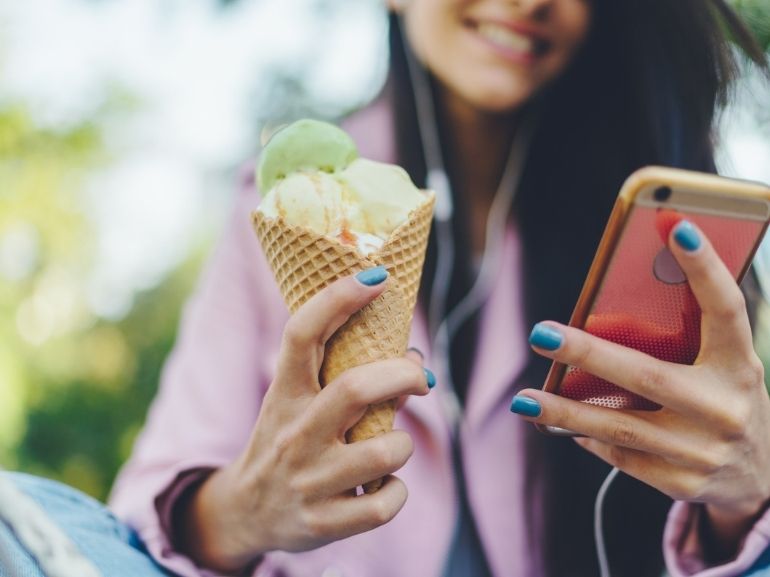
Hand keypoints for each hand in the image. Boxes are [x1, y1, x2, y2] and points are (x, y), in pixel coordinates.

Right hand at [179, 270, 431, 571]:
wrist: (246, 513)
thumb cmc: (287, 443)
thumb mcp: (296, 404)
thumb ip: (344, 377)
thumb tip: (415, 361)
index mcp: (284, 394)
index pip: (302, 334)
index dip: (339, 299)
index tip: (376, 277)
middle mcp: (293, 434)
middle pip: (355, 388)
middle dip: (402, 376)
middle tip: (421, 378)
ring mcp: (308, 481)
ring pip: (383, 451)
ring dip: (403, 444)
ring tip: (393, 446)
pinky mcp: (323, 522)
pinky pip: (384, 502)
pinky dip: (397, 491)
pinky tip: (385, 485)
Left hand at [511, 220, 769, 553]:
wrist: (762, 479)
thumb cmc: (725, 400)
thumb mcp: (722, 367)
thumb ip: (683, 340)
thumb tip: (605, 310)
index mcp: (740, 365)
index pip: (726, 309)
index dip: (704, 268)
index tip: (674, 224)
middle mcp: (727, 407)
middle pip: (648, 375)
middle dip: (589, 353)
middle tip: (540, 333)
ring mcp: (705, 450)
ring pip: (621, 425)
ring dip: (565, 411)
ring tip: (523, 398)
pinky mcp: (684, 481)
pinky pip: (621, 455)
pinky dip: (586, 436)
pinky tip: (559, 424)